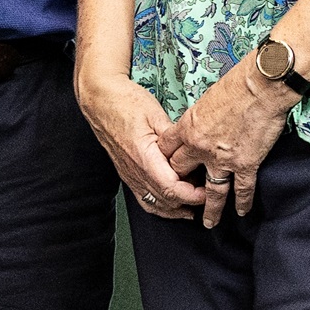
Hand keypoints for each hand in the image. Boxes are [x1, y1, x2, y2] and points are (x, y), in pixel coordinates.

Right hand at [79, 63, 205, 220]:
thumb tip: (193, 152)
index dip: (192, 195)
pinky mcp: (127, 174)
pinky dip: (161, 207)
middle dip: (190, 202)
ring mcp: (129, 175)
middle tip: (209, 195)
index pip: (171, 188)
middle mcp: (135, 171)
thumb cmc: (125, 103)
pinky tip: (172, 207)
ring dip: (176, 209)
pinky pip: (144, 199)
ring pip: (154, 204)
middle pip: (165, 200)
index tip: (208, 191)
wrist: (100, 101)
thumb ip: (175, 138)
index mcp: (144, 157)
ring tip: (195, 207)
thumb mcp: (156, 114)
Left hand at [158, 58, 298, 229]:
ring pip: (211, 191)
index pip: (167, 150)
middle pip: (182, 172)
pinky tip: (242, 211)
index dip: (166, 160)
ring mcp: (222, 159)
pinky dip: (243, 202)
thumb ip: (199, 117)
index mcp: (187, 128)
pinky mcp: (246, 164)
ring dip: (210, 209)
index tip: (168, 169)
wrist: (262, 86)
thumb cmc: (236, 84)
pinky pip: (241, 189)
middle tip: (183, 196)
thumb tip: (200, 124)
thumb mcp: (206, 99)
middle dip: (181, 184)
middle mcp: (200, 147)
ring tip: (208, 222)